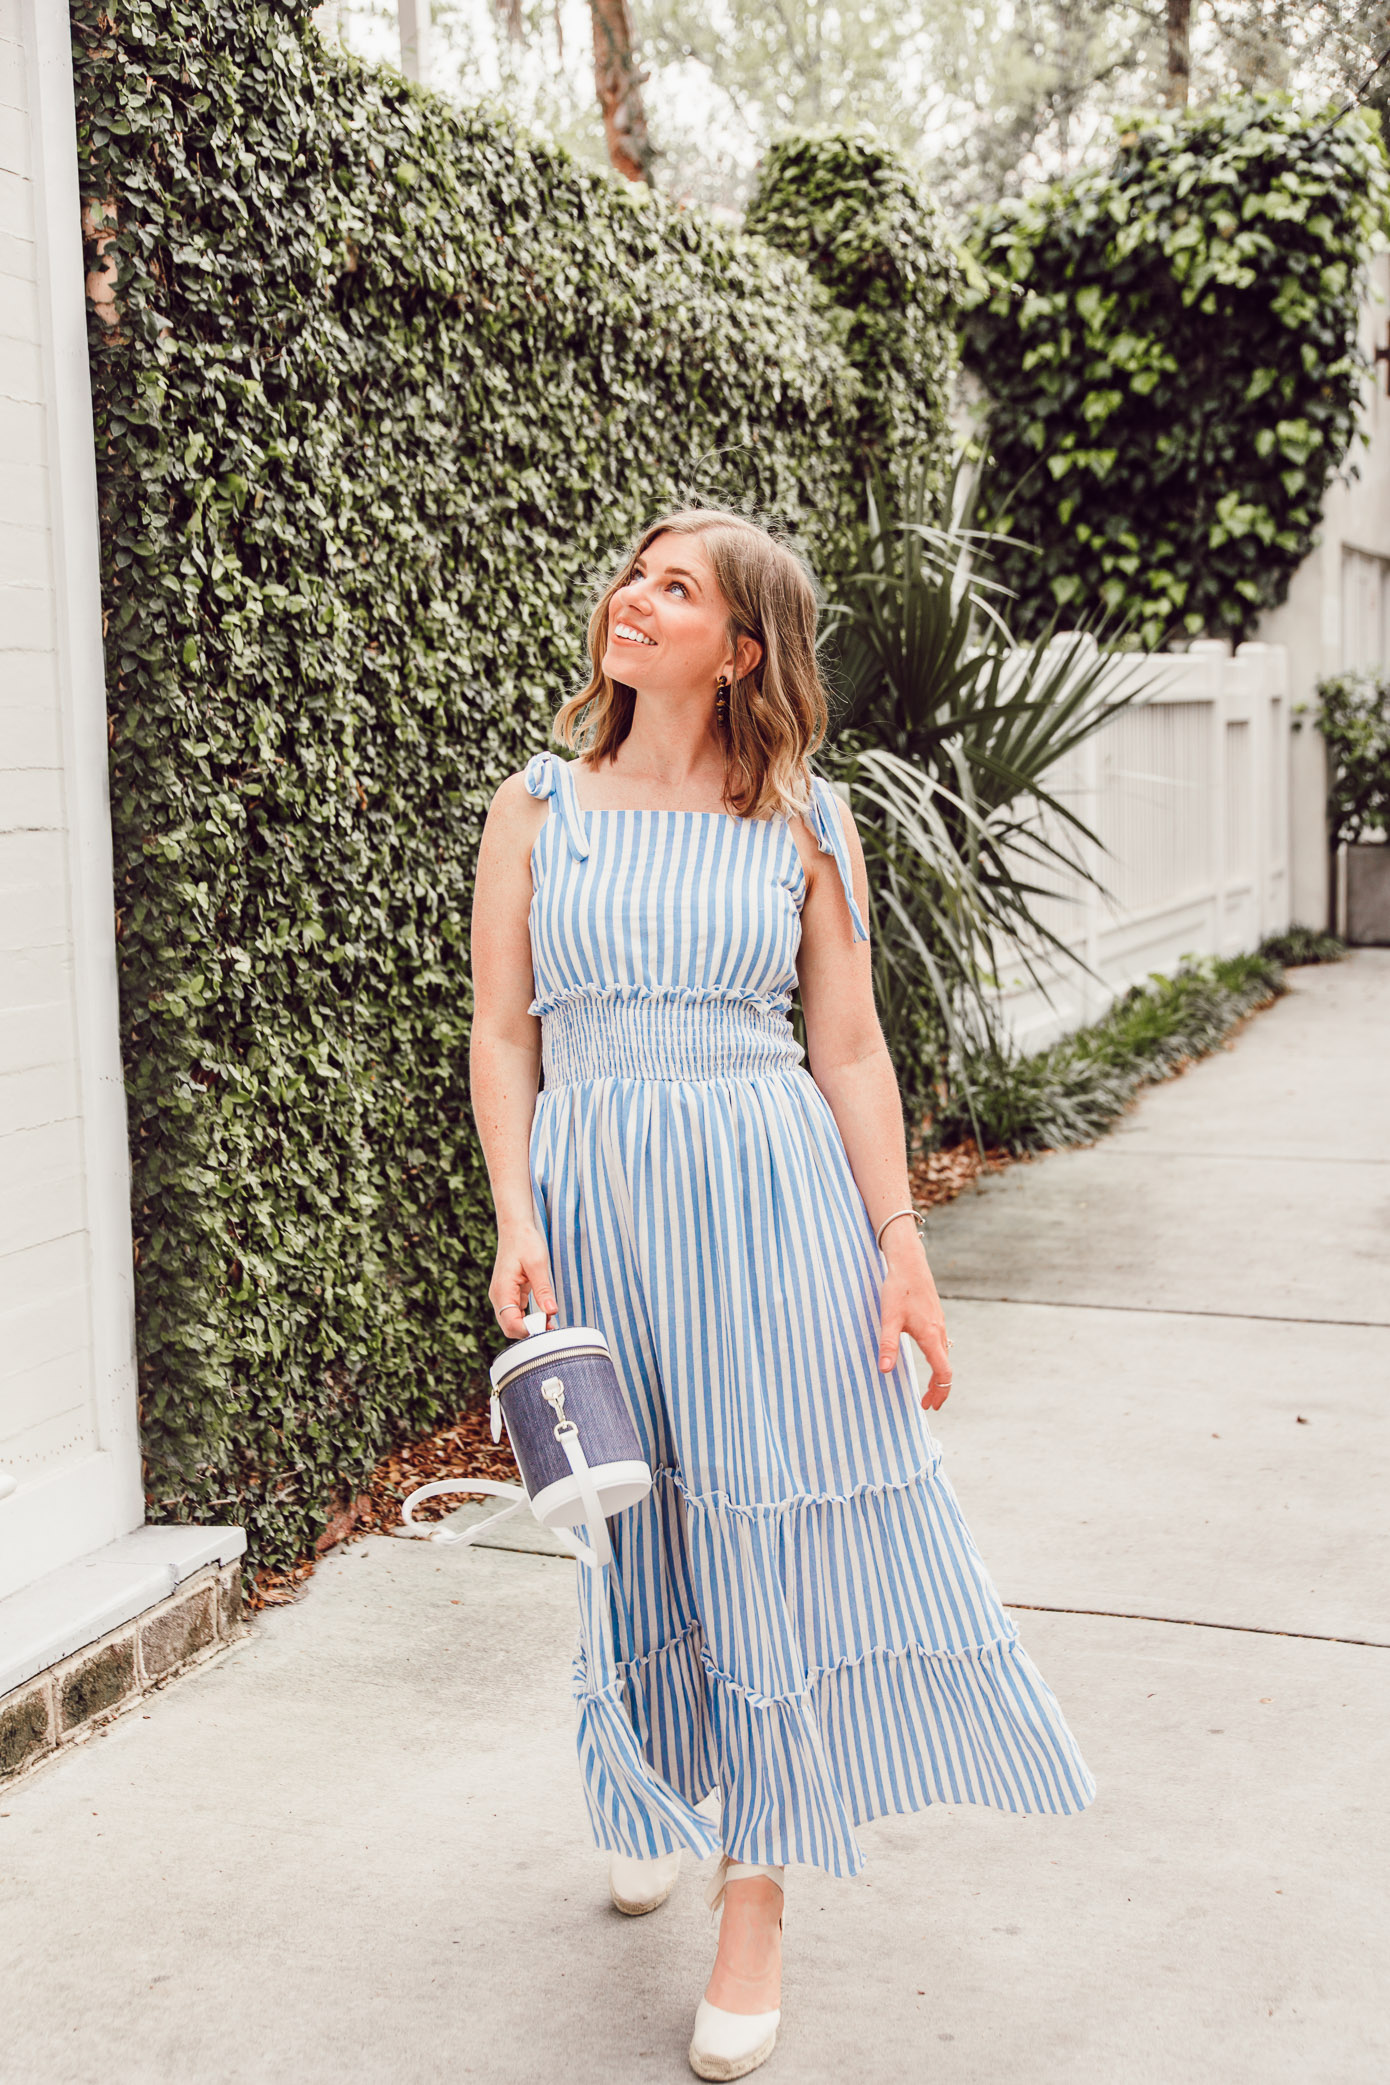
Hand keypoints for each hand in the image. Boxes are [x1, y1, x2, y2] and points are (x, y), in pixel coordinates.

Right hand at [489, 1222, 557, 1340]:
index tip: (547, 1327)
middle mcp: (498, 1296)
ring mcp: (503, 1296)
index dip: (528, 1330)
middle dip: (529, 1331)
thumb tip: (551, 1311)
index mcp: (502, 1290)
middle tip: (551, 1327)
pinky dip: (529, 1318)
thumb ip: (543, 1289)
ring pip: (513, 1322)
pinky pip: (517, 1313)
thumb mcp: (538, 1264)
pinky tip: (545, 1315)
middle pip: (509, 1327)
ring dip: (530, 1326)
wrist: (515, 1229)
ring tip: (551, 1322)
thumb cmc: (525, 1242)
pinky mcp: (510, 1294)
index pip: (510, 1323)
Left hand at [877, 1231, 951, 1409]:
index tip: (928, 1406)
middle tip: (927, 1404)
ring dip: (939, 1375)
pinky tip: (928, 1358)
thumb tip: (884, 1371)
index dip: (938, 1392)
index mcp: (931, 1336)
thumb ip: (887, 1345)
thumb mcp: (888, 1318)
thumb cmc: (898, 1289)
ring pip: (944, 1355)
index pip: (943, 1373)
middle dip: (939, 1389)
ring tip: (928, 1388)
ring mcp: (940, 1323)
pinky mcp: (935, 1316)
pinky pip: (942, 1344)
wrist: (909, 1262)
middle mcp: (940, 1331)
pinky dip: (938, 1360)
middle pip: (946, 1368)